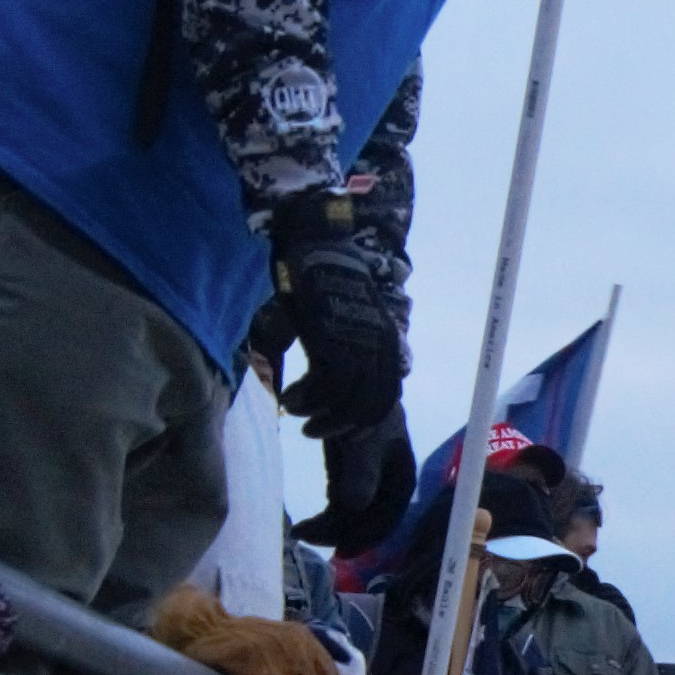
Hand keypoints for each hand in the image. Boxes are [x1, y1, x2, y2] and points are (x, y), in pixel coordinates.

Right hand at [267, 193, 406, 434]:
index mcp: (387, 342)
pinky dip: (305, 400)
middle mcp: (381, 347)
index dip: (363, 419)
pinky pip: (324, 388)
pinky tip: (287, 398)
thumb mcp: (341, 319)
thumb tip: (324, 382)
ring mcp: (359, 344)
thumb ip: (340, 350)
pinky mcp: (333, 341)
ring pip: (347, 403)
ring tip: (296, 414)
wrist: (317, 243)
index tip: (340, 428)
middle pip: (368, 407)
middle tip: (312, 431)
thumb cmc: (324, 278)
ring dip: (319, 417)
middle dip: (340, 426)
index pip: (385, 396)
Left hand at [296, 402, 415, 552]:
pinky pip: (337, 507)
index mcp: (401, 478)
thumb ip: (362, 470)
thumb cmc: (366, 408)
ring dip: (329, 528)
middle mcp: (385, 486)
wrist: (349, 381)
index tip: (340, 550)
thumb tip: (355, 505)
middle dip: (340, 533)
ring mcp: (365, 483)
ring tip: (301, 530)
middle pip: (367, 521)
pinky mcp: (345, 477)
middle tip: (308, 536)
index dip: (367, 536)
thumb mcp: (366, 437)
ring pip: (350, 517)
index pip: (388, 517)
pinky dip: (324, 518)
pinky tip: (306, 524)